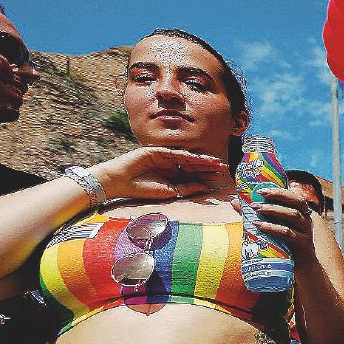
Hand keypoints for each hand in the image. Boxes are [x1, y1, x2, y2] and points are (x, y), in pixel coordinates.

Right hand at [90, 147, 228, 200]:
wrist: (121, 182)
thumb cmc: (143, 189)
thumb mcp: (169, 192)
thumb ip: (186, 189)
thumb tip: (205, 187)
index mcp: (173, 175)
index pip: (193, 174)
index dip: (207, 175)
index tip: (221, 177)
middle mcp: (171, 165)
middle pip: (193, 165)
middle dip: (208, 166)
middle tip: (223, 167)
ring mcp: (164, 157)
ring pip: (186, 158)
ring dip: (200, 160)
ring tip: (214, 162)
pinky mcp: (156, 151)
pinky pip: (173, 153)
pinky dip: (185, 156)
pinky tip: (197, 158)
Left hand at [234, 186, 317, 261]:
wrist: (299, 266)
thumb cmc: (284, 243)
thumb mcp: (272, 226)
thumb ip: (256, 213)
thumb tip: (234, 201)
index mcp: (300, 211)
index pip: (293, 195)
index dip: (279, 190)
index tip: (260, 190)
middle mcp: (305, 218)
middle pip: (297, 201)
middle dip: (278, 195)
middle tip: (259, 196)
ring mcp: (305, 230)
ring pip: (292, 215)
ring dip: (273, 210)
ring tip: (255, 209)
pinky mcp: (302, 243)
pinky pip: (288, 233)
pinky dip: (273, 228)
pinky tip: (260, 225)